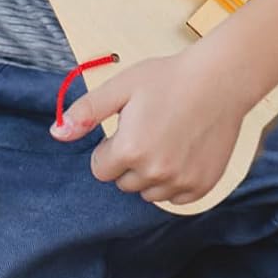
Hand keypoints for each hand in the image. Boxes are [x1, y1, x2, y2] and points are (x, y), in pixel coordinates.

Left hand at [49, 46, 254, 206]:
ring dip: (151, 174)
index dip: (110, 148)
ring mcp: (181, 182)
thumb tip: (56, 134)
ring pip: (149, 193)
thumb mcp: (121, 87)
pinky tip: (183, 152)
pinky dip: (175, 182)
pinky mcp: (202, 186)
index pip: (100, 169)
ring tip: (167, 139)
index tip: (127, 128)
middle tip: (149, 129)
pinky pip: (176, 199)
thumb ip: (86, 113)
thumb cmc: (168, 78)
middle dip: (129, 161)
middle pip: (124, 183)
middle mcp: (154, 173)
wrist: (220, 79)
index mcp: (129, 150)